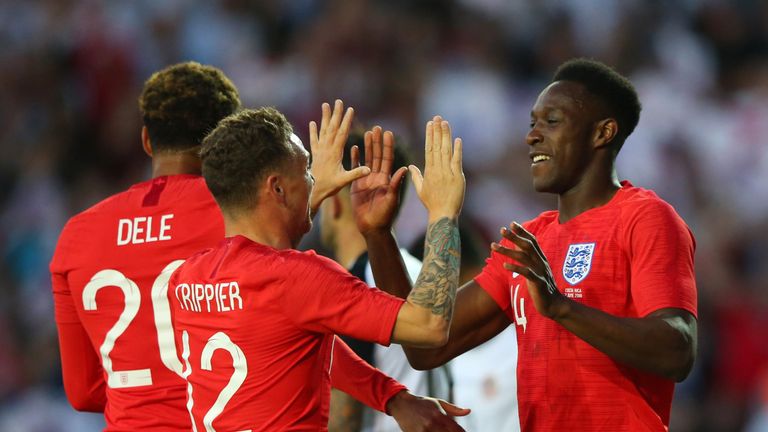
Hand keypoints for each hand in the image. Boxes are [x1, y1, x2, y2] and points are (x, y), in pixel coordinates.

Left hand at [308, 99, 370, 214]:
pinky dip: (313, 131)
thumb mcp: (344, 181)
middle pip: (332, 127)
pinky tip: (312, 123)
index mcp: (335, 153)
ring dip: (324, 117)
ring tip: (325, 105)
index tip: (350, 109)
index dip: (346, 121)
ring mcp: (319, 150)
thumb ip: (356, 174)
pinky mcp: (315, 154)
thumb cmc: (329, 186)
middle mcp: (326, 149)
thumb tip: (369, 169)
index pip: (342, 133)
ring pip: (323, 130)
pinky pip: (314, 140)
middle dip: (336, 114)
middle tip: (338, 101)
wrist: (312, 192)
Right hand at [350, 126, 407, 234]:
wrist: (372, 228)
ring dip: (367, 146)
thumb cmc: (385, 215)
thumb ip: (396, 183)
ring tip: (366, 133)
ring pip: (367, 159)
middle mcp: (377, 177)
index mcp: (387, 179)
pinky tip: (353, 147)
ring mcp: (366, 180)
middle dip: (377, 142)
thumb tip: (404, 168)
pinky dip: (354, 158)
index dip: (388, 146)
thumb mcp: (392, 198)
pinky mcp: (356, 185)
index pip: (388, 158)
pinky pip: (355, 169)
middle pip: (377, 155)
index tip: (388, 132)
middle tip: (376, 127)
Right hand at [387, 391, 469, 431]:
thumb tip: (468, 411)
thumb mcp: (438, 402)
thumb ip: (454, 409)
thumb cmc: (422, 403)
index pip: (457, 430)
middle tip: (450, 431)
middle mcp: (432, 424)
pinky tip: (433, 431)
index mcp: (440, 415)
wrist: (402, 404)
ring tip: (440, 430)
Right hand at [409, 116, 464, 221]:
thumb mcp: (421, 189)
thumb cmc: (431, 203)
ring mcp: (448, 173)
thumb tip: (410, 166)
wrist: (442, 214)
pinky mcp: (458, 177)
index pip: (429, 149)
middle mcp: (437, 169)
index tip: (429, 124)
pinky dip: (458, 150)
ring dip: (446, 135)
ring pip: (446, 150)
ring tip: (445, 123)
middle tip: (437, 117)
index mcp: (428, 171)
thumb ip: (416, 176)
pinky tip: (457, 139)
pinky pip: (457, 161)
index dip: (429, 135)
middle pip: (437, 146)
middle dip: (437, 131)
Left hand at [491, 222, 569, 319]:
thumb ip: (526, 258)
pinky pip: (527, 273)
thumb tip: (515, 245)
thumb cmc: (541, 286)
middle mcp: (541, 262)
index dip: (523, 232)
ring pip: (523, 257)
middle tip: (502, 229)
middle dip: (514, 236)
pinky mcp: (539, 283)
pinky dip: (516, 268)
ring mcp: (541, 272)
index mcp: (540, 258)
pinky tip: (505, 265)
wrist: (554, 305)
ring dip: (507, 251)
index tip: (512, 223)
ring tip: (493, 246)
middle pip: (527, 245)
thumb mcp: (534, 269)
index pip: (532, 241)